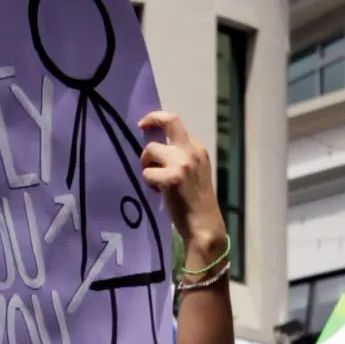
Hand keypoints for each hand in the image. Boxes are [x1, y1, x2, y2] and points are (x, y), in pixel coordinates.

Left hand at [138, 112, 224, 246]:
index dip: (159, 119)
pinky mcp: (171, 178)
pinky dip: (149, 183)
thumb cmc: (196, 200)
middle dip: (152, 119)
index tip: (146, 124)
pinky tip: (158, 192)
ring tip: (155, 181)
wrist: (204, 224)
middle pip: (169, 121)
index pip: (177, 123)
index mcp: (198, 148)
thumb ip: (181, 155)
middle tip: (141, 125)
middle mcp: (191, 151)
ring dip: (146, 165)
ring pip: (150, 150)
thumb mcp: (194, 170)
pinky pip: (147, 173)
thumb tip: (157, 145)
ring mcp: (182, 163)